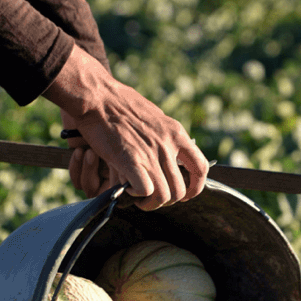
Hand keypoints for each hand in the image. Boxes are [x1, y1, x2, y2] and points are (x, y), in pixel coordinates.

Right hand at [46, 47, 208, 209]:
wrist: (100, 97)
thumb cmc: (121, 104)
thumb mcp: (155, 116)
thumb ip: (166, 136)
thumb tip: (170, 151)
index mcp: (176, 133)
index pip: (201, 168)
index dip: (195, 187)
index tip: (185, 193)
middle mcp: (168, 144)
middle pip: (180, 190)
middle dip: (166, 200)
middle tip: (152, 198)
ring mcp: (151, 153)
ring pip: (164, 196)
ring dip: (151, 203)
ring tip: (139, 199)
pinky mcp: (131, 160)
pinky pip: (146, 190)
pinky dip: (138, 196)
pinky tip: (127, 190)